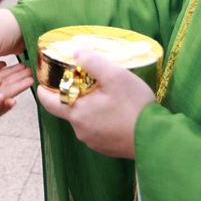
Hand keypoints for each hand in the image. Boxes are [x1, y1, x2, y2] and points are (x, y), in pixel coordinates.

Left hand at [35, 49, 154, 158]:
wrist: (157, 139)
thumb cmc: (135, 106)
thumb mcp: (115, 76)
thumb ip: (93, 62)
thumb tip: (76, 53)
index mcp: (77, 112)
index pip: (47, 101)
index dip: (44, 89)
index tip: (46, 79)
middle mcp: (80, 130)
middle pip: (68, 108)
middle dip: (75, 94)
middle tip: (88, 81)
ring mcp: (93, 142)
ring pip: (84, 119)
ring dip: (90, 107)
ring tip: (108, 95)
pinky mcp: (106, 148)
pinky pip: (96, 129)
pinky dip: (101, 119)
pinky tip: (117, 112)